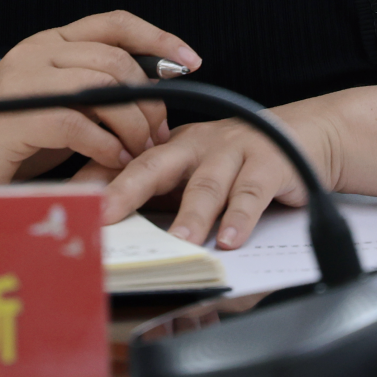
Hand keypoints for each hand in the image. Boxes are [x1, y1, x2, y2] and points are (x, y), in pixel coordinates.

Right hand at [0, 11, 199, 186]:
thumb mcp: (54, 105)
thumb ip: (92, 93)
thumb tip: (150, 96)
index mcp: (48, 43)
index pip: (113, 22)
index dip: (157, 37)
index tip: (190, 59)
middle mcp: (37, 53)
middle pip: (116, 59)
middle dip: (150, 98)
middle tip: (159, 132)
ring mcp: (25, 81)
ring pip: (104, 87)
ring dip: (133, 124)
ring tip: (139, 151)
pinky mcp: (18, 116)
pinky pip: (80, 122)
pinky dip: (106, 145)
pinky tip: (112, 162)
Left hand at [97, 93, 347, 248]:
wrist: (306, 134)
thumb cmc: (239, 159)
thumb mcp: (195, 172)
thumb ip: (160, 194)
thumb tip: (107, 222)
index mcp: (172, 146)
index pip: (127, 163)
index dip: (98, 182)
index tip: (70, 205)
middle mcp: (198, 145)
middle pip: (156, 163)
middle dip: (127, 188)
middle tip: (104, 214)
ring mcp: (234, 151)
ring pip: (207, 183)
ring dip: (191, 214)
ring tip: (179, 242)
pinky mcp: (270, 162)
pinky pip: (252, 192)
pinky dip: (241, 217)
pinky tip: (231, 239)